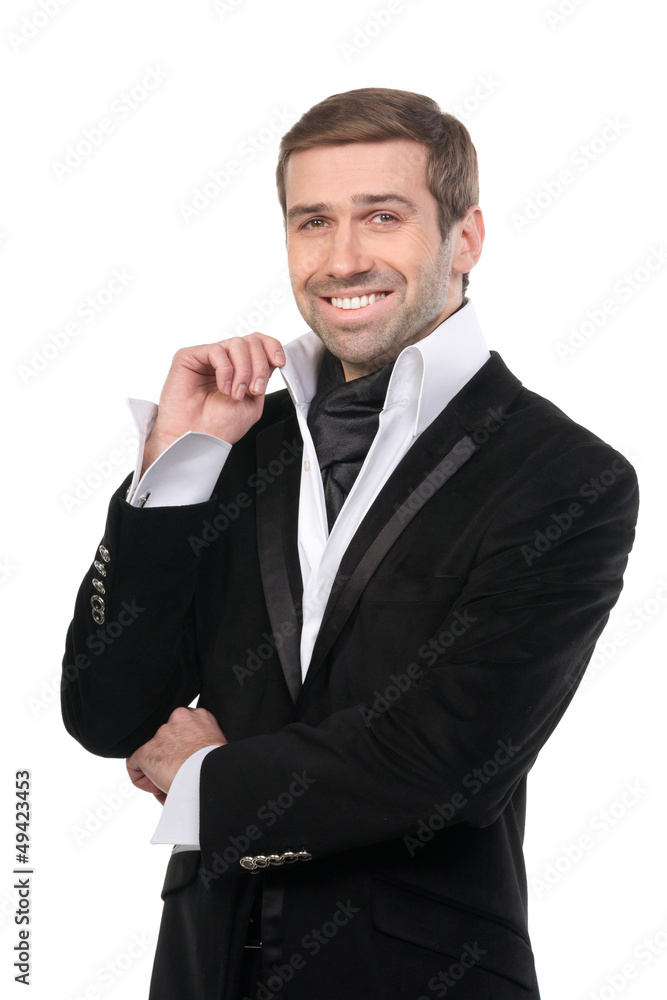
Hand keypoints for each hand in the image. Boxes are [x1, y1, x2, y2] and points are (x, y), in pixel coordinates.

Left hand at [126, 707, 225, 804]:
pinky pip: (134, 764)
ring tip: (170, 784)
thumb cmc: (220, 766)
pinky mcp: (148, 750)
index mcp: (200, 715)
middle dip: (170, 757)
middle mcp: (179, 718)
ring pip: (152, 752)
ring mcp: (162, 733)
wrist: (213, 775)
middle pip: (166, 739)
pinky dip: (141, 778)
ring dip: (159, 768)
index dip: (181, 747)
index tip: (186, 762)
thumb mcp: (217, 743)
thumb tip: (192, 756)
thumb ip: (203, 741)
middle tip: (178, 774)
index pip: (182, 727)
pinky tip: (155, 787)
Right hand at [142, 333, 285, 471]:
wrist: (199, 440)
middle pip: (251, 342)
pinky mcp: (189, 357)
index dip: (272, 347)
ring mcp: (207, 357)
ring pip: (237, 344)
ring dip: (243, 371)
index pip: (260, 344)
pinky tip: (222, 387)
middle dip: (258, 367)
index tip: (279, 362)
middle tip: (253, 390)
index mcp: (241, 370)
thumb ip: (263, 378)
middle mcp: (225, 361)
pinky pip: (216, 350)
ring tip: (236, 393)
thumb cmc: (220, 427)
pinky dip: (225, 370)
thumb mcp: (254, 403)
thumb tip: (271, 360)